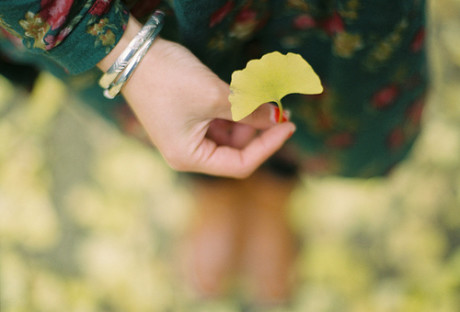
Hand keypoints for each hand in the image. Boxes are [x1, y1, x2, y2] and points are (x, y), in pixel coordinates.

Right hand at [98, 16, 294, 177]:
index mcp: (189, 157)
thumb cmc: (169, 78)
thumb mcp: (215, 96)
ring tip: (258, 95)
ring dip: (246, 117)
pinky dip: (233, 111)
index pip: (240, 164)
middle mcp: (187, 154)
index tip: (288, 124)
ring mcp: (186, 138)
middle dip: (258, 129)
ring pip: (229, 135)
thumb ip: (249, 112)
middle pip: (235, 151)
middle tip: (278, 106)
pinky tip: (242, 94)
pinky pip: (217, 123)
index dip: (268, 146)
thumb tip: (277, 118)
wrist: (133, 54)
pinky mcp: (187, 122)